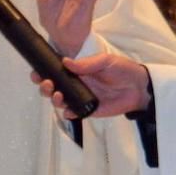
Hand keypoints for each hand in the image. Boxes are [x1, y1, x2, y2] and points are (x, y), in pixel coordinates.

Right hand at [32, 53, 150, 118]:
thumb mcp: (105, 61)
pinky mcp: (88, 110)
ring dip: (54, 99)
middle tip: (46, 84)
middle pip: (52, 87)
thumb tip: (65, 62)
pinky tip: (70, 111)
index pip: (55, 71)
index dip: (43, 72)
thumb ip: (86, 63)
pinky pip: (74, 113)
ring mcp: (80, 98)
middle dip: (44, 86)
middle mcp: (75, 85)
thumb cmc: (122, 70)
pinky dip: (69, 113)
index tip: (36, 72)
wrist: (139, 88)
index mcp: (77, 71)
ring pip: (60, 101)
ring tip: (58, 95)